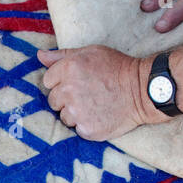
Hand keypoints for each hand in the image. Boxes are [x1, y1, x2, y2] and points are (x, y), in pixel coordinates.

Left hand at [37, 46, 165, 139]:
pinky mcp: (87, 129)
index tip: (76, 82)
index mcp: (68, 68)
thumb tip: (40, 55)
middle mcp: (69, 90)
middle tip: (87, 95)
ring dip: (75, 113)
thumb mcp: (91, 52)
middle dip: (65, 99)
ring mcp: (77, 112)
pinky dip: (86, 125)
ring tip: (95, 105)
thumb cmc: (117, 68)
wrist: (143, 90)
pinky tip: (100, 116)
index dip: (61, 82)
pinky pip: (77, 129)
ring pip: (64, 117)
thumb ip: (62, 55)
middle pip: (53, 101)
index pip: (48, 81)